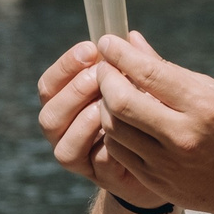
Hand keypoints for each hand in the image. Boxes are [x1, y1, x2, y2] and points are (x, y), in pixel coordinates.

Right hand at [36, 40, 171, 212]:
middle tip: (100, 76)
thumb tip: (131, 36)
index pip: (49, 86)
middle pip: (50, 116)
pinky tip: (127, 131)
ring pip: (65, 147)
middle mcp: (65, 134)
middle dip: (74, 93)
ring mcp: (81, 159)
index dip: (65, 66)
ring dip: (86, 122)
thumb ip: (132, 64)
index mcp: (66, 105)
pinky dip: (109, 147)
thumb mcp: (138, 84)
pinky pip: (97, 163)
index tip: (90, 49)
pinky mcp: (101, 177)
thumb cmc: (144, 111)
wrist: (164, 155)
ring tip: (110, 104)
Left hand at [93, 33, 213, 213]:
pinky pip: (117, 150)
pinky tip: (119, 119)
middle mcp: (182, 135)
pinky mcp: (155, 179)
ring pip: (113, 127)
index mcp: (203, 106)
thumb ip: (168, 69)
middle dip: (105, 77)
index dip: (120, 54)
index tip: (107, 41)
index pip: (148, 73)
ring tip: (111, 92)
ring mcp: (166, 162)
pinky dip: (112, 130)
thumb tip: (132, 41)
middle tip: (105, 67)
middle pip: (121, 101)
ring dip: (105, 104)